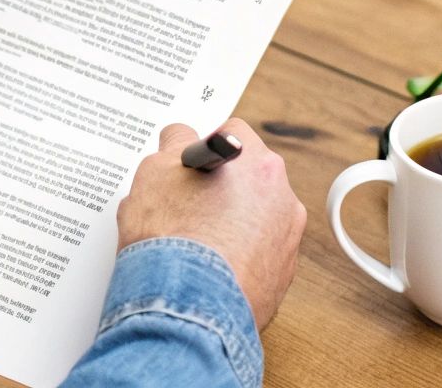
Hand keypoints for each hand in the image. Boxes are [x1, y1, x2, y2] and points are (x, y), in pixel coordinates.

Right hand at [115, 119, 306, 328]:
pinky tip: (210, 267)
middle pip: (248, 176)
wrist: (187, 307)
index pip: (230, 134)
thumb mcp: (154, 172)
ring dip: (233, 222)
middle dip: (221, 187)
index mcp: (255, 160)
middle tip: (187, 205)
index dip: (202, 148)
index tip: (188, 167)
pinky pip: (259, 254)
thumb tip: (178, 140)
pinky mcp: (283, 276)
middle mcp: (282, 195)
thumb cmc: (173, 239)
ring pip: (256, 216)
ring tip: (197, 241)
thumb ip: (173, 145)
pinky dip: (240, 256)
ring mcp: (287, 237)